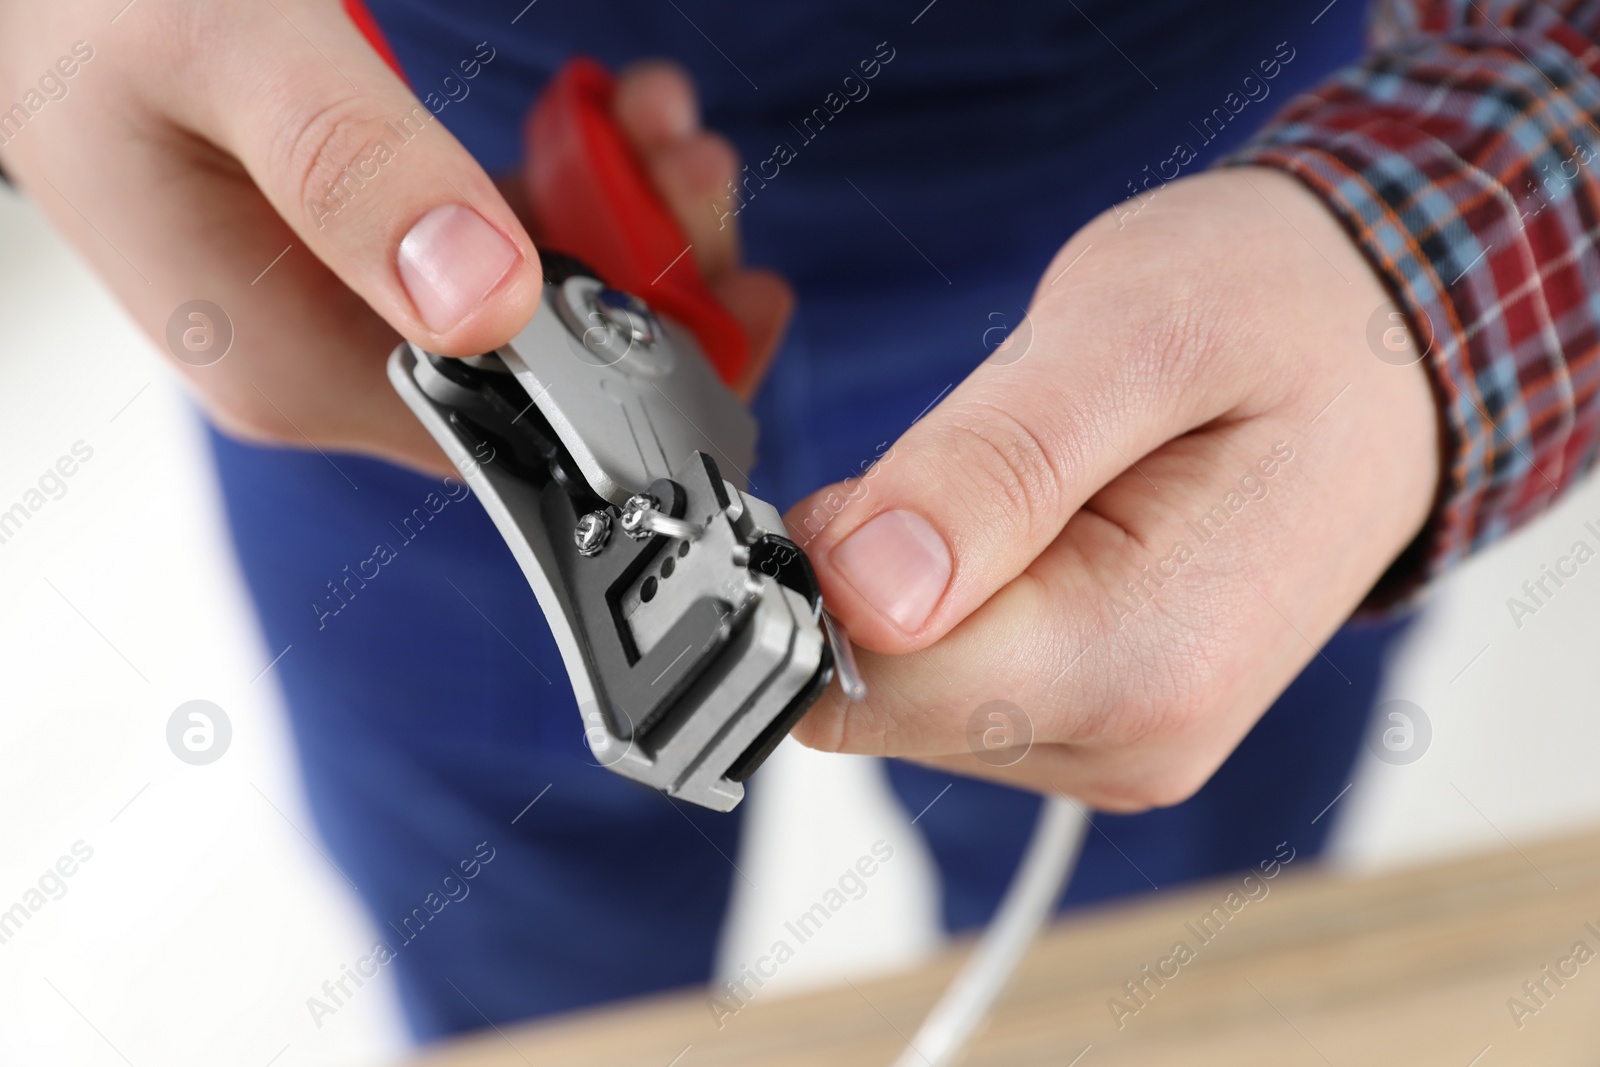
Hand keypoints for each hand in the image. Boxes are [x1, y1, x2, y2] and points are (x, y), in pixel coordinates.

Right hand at [0, 4, 786, 473]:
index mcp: (292, 368)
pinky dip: (571, 186)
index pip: (516, 439)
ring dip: (625, 215)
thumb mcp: (229, 58)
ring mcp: (352, 308)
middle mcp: (329, 361)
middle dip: (654, 277)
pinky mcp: (369, 252)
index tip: (731, 304)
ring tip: (658, 119)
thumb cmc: (100, 13)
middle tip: (695, 167)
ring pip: (541, 304)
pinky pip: (505, 247)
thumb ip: (353, 174)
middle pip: (550, 372)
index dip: (643, 386)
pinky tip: (607, 117)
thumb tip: (482, 302)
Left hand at [788, 168, 1439, 811]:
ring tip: (1024, 476)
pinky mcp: (1091, 722)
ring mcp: (1110, 742)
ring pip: (897, 690)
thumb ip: (996, 466)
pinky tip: (1025, 519)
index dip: (819, 569)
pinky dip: (942, 597)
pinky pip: (945, 680)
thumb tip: (864, 586)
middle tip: (965, 450)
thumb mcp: (1138, 332)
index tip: (864, 475)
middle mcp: (1125, 739)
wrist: (1388, 357)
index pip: (870, 678)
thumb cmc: (1284, 317)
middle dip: (863, 570)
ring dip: (908, 578)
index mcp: (1140, 662)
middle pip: (873, 694)